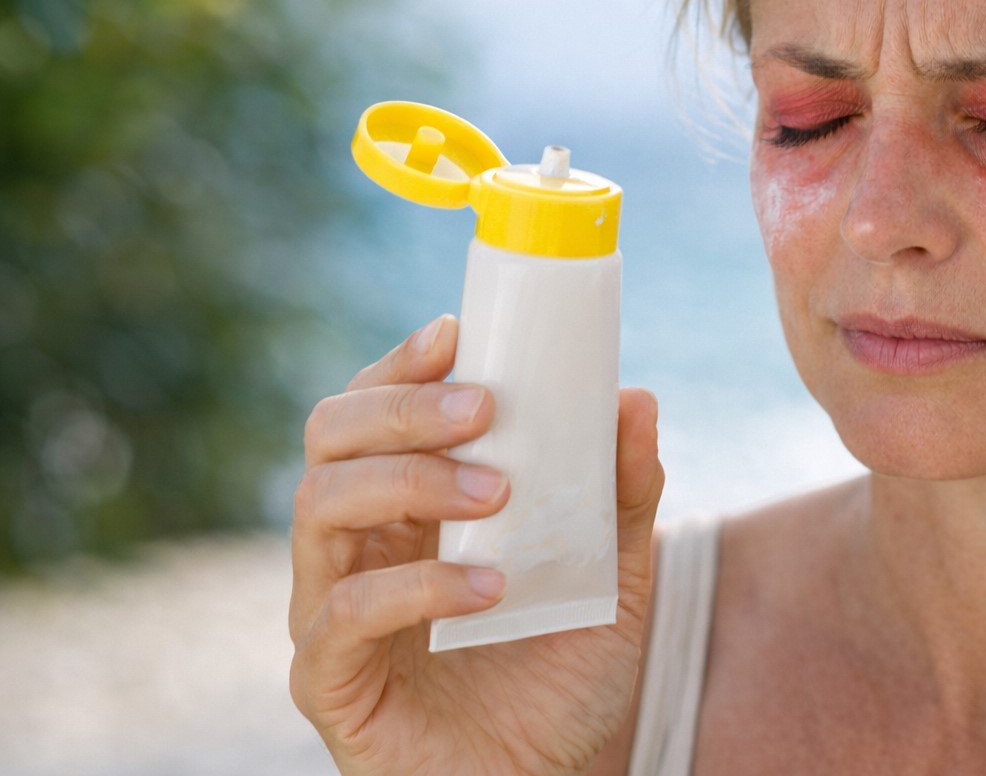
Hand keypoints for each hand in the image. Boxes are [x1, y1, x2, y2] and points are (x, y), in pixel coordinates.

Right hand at [288, 314, 664, 775]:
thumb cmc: (559, 675)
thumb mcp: (612, 578)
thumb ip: (623, 495)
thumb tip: (636, 400)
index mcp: (408, 506)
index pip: (375, 410)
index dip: (402, 365)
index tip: (457, 333)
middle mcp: (357, 545)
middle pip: (331, 438)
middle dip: (402, 407)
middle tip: (484, 409)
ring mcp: (331, 609)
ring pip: (319, 506)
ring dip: (411, 481)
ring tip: (496, 495)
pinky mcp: (330, 681)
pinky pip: (340, 616)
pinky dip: (414, 588)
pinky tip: (486, 590)